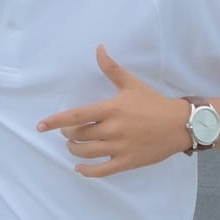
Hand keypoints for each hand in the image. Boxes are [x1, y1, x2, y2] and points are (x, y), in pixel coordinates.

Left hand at [35, 45, 190, 177]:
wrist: (179, 125)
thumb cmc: (153, 103)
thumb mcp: (131, 84)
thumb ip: (111, 69)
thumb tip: (98, 48)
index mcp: (110, 109)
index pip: (75, 116)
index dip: (55, 121)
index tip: (40, 126)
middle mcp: (112, 129)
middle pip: (78, 135)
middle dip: (68, 134)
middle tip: (68, 132)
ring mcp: (119, 148)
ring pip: (86, 153)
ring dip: (74, 150)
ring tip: (73, 146)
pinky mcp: (127, 162)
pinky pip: (101, 171)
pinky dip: (86, 171)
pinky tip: (79, 168)